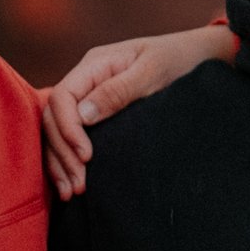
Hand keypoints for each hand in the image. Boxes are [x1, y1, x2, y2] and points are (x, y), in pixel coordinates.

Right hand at [42, 24, 237, 197]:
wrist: (196, 57)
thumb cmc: (177, 60)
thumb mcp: (153, 71)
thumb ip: (118, 91)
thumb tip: (83, 115)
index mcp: (94, 65)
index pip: (62, 97)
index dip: (67, 129)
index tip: (86, 156)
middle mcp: (85, 81)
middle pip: (53, 118)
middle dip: (62, 153)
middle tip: (80, 184)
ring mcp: (88, 98)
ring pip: (56, 132)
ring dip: (60, 163)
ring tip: (71, 193)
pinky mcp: (96, 115)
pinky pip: (70, 138)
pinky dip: (67, 161)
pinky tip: (71, 184)